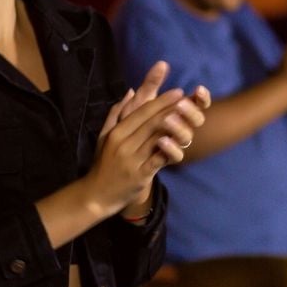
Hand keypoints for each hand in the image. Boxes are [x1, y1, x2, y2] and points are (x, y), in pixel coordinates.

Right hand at [91, 61, 209, 213]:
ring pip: (157, 139)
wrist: (97, 194)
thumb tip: (130, 92)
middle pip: (152, 123)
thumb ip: (115, 114)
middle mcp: (124, 144)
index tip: (177, 92)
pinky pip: (158, 160)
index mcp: (116, 133)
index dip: (161, 101)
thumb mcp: (103, 136)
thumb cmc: (102, 164)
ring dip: (175, 128)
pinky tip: (181, 143)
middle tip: (188, 100)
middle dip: (171, 110)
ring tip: (190, 119)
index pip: (141, 113)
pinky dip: (170, 151)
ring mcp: (132, 160)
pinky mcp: (140, 175)